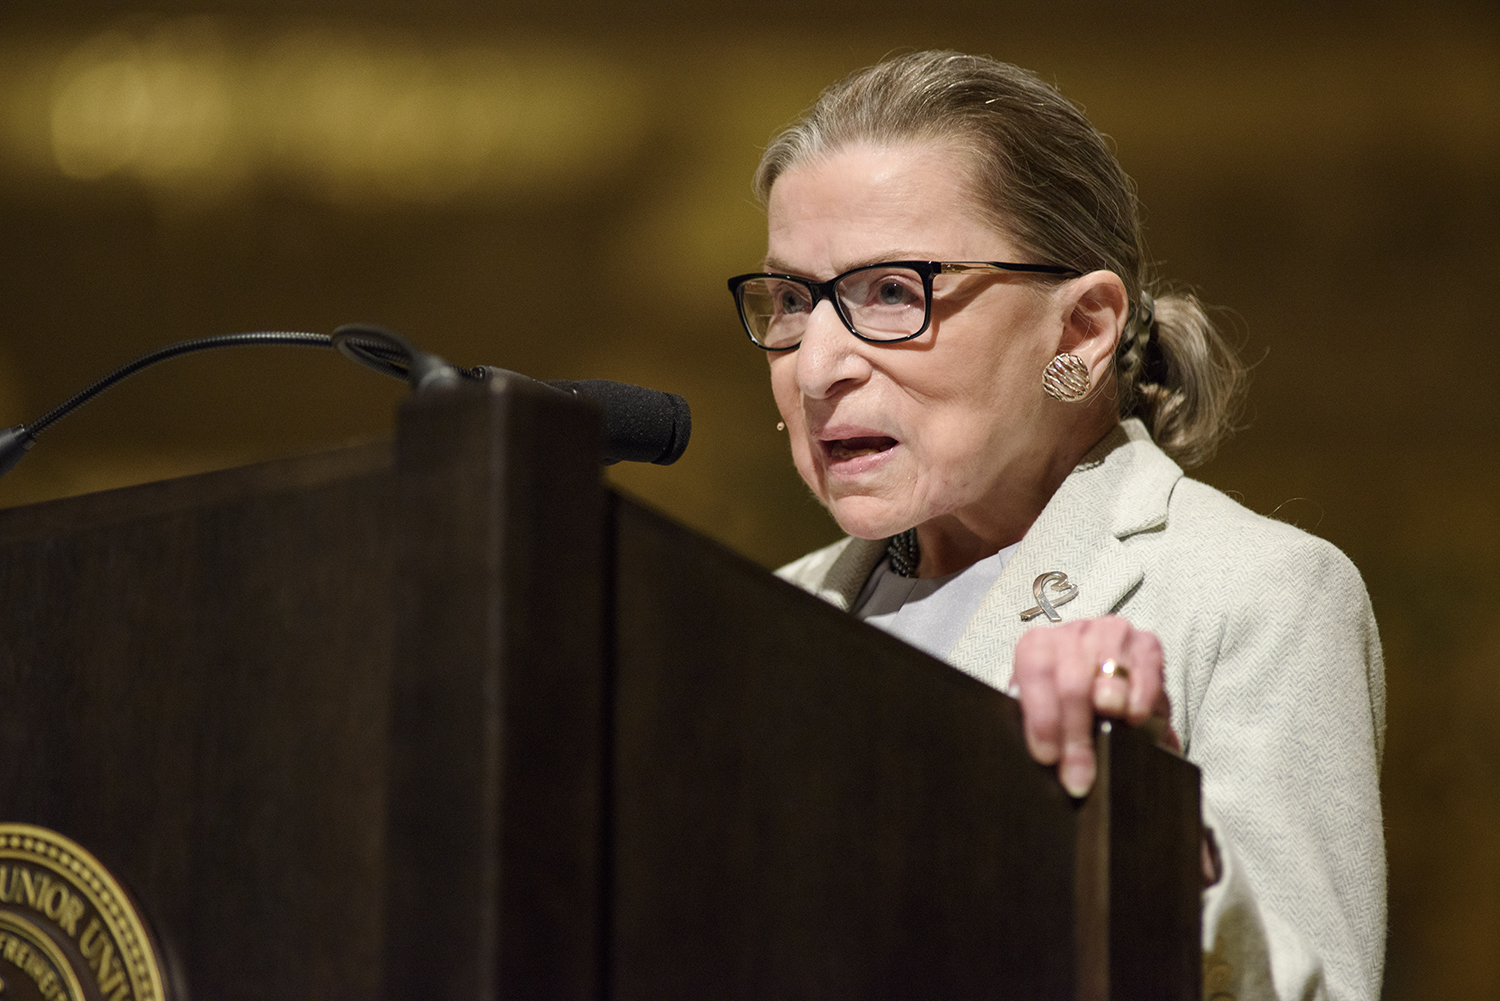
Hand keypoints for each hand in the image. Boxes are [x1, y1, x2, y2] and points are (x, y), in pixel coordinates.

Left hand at [1010, 615, 1175, 796]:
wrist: (1101, 685)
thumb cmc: (1065, 703)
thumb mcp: (1044, 712)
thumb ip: (1038, 727)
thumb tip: (1045, 762)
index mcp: (1036, 646)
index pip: (1035, 674)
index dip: (1042, 718)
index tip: (1048, 757)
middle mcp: (1072, 634)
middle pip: (1072, 684)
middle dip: (1076, 737)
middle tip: (1079, 775)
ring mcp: (1110, 634)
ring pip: (1109, 676)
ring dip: (1109, 714)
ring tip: (1109, 743)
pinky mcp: (1146, 644)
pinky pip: (1146, 673)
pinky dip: (1140, 699)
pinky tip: (1134, 720)